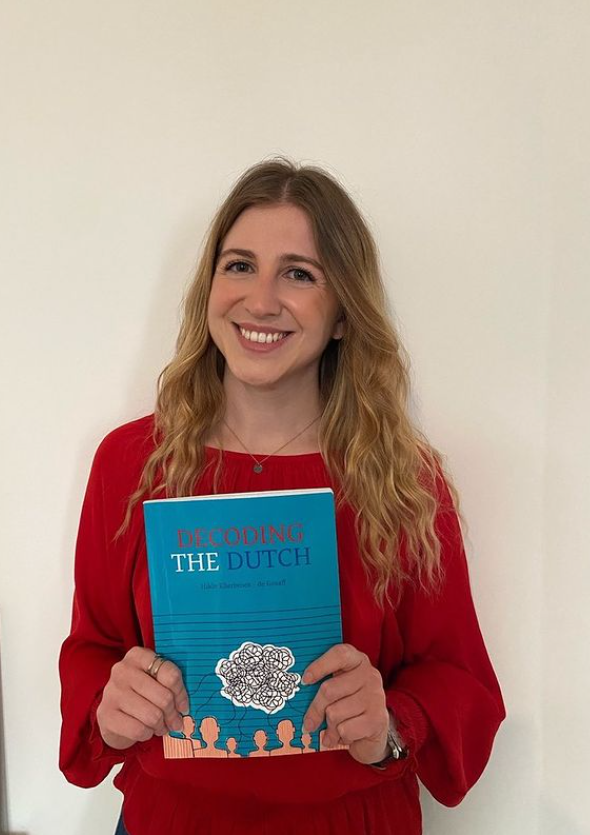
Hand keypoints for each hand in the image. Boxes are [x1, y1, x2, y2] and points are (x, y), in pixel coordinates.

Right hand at [96, 647, 188, 749]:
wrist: (112, 713)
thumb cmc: (140, 693)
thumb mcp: (154, 680)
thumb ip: (169, 683)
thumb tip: (184, 707)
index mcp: (138, 655)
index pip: (170, 674)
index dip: (181, 694)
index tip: (184, 706)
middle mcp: (122, 670)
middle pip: (164, 697)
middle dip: (173, 714)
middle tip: (175, 722)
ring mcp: (112, 692)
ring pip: (152, 715)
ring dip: (161, 726)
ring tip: (161, 727)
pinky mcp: (106, 714)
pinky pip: (139, 729)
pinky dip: (147, 734)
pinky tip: (146, 730)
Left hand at [301, 643, 389, 764]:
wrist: (374, 731)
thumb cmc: (349, 704)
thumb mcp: (339, 688)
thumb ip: (324, 684)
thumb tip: (299, 696)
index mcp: (358, 661)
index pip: (340, 655)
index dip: (320, 666)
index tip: (305, 680)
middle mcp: (369, 675)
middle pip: (329, 689)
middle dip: (315, 710)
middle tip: (309, 723)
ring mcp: (376, 697)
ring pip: (334, 713)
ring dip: (329, 727)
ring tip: (332, 730)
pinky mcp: (377, 719)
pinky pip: (345, 730)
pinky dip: (339, 737)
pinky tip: (344, 736)